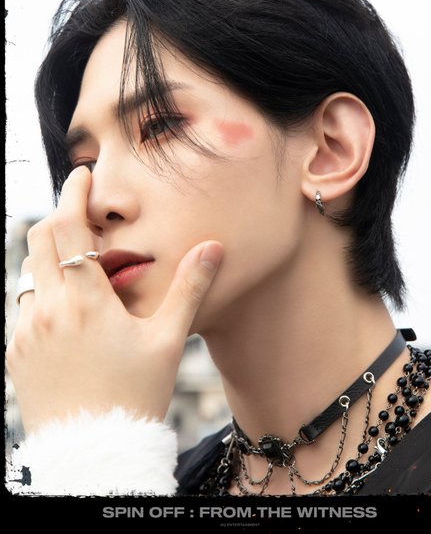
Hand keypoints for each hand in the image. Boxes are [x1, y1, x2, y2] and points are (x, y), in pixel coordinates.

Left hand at [6, 166, 223, 434]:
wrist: (95, 453)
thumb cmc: (137, 395)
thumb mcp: (168, 340)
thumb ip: (189, 288)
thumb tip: (213, 246)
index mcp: (86, 300)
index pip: (69, 227)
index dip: (74, 194)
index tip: (82, 174)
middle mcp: (48, 309)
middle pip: (38, 239)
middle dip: (58, 215)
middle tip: (79, 208)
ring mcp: (26, 332)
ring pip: (29, 274)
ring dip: (50, 259)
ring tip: (81, 269)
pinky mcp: (15, 353)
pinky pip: (23, 308)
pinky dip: (42, 295)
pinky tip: (69, 313)